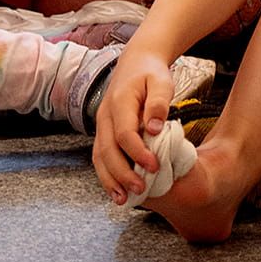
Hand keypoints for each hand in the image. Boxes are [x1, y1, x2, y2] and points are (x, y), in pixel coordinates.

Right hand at [91, 46, 176, 203]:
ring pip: (99, 157)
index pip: (124, 133)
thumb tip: (154, 129)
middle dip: (122, 173)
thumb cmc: (152, 73)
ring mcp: (101, 125)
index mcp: (119, 102)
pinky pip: (101, 156)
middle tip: (140, 190)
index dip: (138, 152)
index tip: (155, 166)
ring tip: (123, 199)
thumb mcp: (161, 81)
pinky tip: (117, 189)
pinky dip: (107, 174)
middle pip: (107, 150)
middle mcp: (105, 116)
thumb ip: (159, 103)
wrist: (135, 62)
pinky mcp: (103, 131)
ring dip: (110, 179)